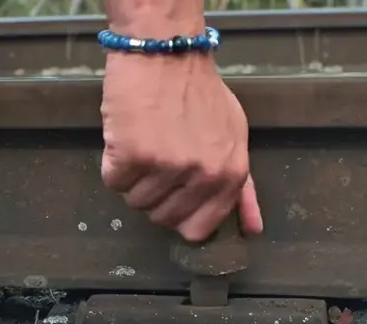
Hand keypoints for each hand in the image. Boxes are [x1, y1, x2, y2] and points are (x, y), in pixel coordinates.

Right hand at [100, 52, 263, 241]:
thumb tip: (253, 229)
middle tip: (159, 157)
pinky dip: (114, 163)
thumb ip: (242, 186)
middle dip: (156, 194)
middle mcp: (202, 175)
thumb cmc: (200, 92)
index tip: (175, 194)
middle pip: (163, 218)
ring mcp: (166, 166)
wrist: (165, 51)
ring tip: (145, 141)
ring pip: (135, 202)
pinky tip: (127, 136)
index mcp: (230, 174)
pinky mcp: (132, 155)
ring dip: (134, 178)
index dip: (181, 215)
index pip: (198, 229)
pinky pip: (113, 182)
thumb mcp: (233, 136)